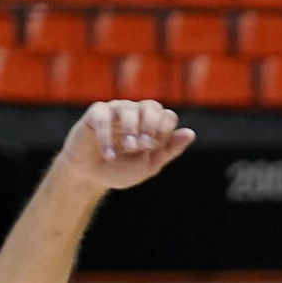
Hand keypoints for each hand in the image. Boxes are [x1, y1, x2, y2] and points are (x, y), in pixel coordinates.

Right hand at [62, 102, 194, 191]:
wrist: (91, 176)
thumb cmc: (121, 169)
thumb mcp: (149, 164)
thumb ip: (168, 150)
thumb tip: (190, 133)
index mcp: (151, 125)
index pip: (167, 115)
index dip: (164, 129)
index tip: (155, 146)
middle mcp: (135, 114)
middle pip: (152, 106)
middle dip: (151, 125)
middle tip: (144, 145)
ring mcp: (115, 111)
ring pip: (128, 108)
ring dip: (131, 129)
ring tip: (129, 148)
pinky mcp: (95, 114)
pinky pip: (104, 117)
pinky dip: (107, 138)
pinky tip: (109, 156)